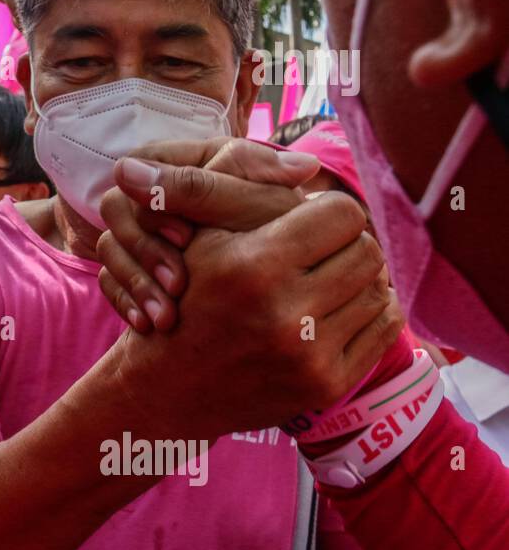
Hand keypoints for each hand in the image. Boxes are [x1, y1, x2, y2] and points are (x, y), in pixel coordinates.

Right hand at [97, 138, 320, 332]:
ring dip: (135, 282)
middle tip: (178, 286)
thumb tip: (124, 168)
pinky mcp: (137, 264)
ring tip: (165, 317)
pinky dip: (128, 301)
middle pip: (117, 209)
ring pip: (112, 247)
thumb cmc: (287, 233)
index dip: (155, 205)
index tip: (187, 240)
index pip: (139, 169)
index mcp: (190, 161)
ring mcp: (145, 229)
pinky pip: (111, 279)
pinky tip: (148, 325)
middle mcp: (161, 191)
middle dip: (144, 250)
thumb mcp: (250, 206)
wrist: (301, 279)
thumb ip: (197, 185)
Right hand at [98, 140, 403, 435]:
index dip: (325, 212)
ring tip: (322, 280)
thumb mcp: (194, 235)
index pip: (343, 214)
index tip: (304, 222)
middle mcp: (285, 315)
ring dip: (355, 279)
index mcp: (253, 267)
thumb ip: (239, 187)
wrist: (166, 387)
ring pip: (378, 290)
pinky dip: (366, 314)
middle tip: (315, 252)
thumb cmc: (181, 297)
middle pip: (367, 251)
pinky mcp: (326, 387)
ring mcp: (309, 357)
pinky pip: (383, 330)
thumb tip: (304, 162)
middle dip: (343, 245)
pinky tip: (333, 311)